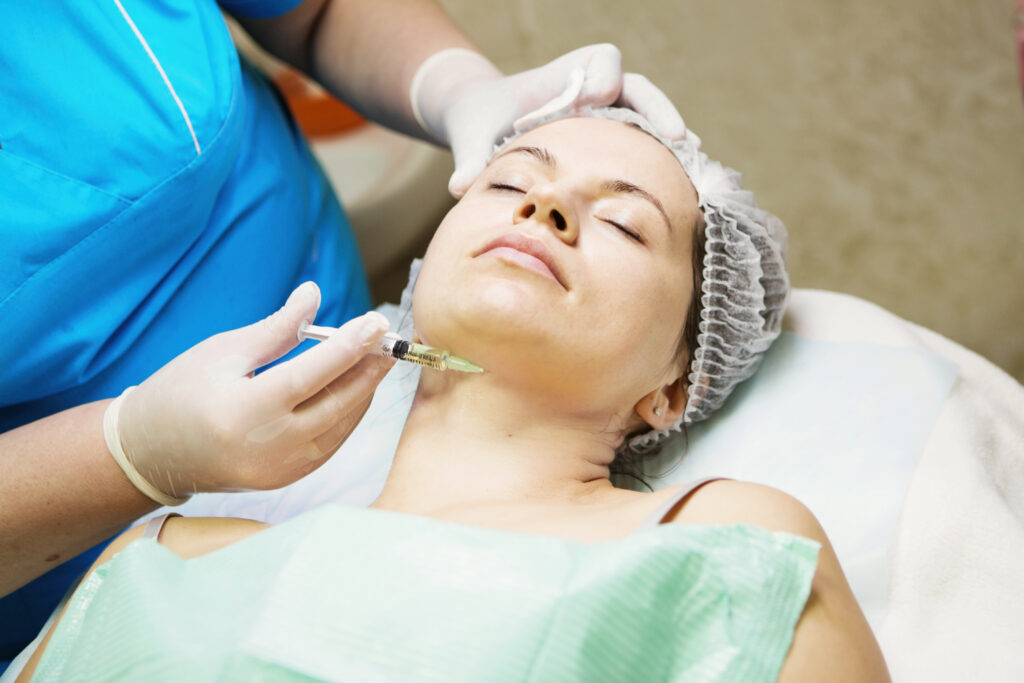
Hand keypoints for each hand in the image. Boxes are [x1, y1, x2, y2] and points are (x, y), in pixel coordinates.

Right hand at [113, 283, 393, 497]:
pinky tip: (355, 388)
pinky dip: (346, 415)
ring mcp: (279, 469)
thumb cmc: (181, 392)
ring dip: (362, 391)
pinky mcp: (285, 479)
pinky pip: (329, 443)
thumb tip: (315, 293)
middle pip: (336, 403)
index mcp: (245, 411)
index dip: (348, 347)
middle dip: (367, 368)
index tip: (375, 322)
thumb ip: (276, 328)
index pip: (311, 375)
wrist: (151, 452)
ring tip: (376, 358)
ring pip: (340, 426)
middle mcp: (267, 447)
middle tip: (387, 338)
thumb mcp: (223, 352)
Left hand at [411, 44, 686, 196]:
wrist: (485, 123)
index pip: (601, 59)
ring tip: (691, 160)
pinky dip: (659, 156)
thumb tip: (458, 188)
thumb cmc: (481, 122)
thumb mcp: (473, 138)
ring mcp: (605, 115)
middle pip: (638, 86)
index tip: (596, 96)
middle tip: (675, 135)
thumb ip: (471, 159)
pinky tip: (679, 180)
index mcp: (564, 76)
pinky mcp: (609, 138)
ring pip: (647, 116)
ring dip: (669, 135)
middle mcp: (592, 89)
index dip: (603, 75)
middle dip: (658, 108)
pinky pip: (641, 141)